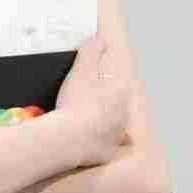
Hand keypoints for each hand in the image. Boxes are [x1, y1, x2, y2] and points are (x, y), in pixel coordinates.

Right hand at [54, 31, 135, 165]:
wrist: (69, 138)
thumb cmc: (76, 103)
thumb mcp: (82, 69)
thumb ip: (92, 51)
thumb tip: (99, 39)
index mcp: (121, 93)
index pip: (119, 82)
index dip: (106, 81)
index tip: (95, 81)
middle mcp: (124, 115)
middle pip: (119, 106)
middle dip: (109, 103)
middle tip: (90, 101)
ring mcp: (116, 136)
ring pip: (115, 127)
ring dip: (106, 123)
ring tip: (88, 121)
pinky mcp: (106, 153)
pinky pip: (105, 147)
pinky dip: (99, 143)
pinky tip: (89, 141)